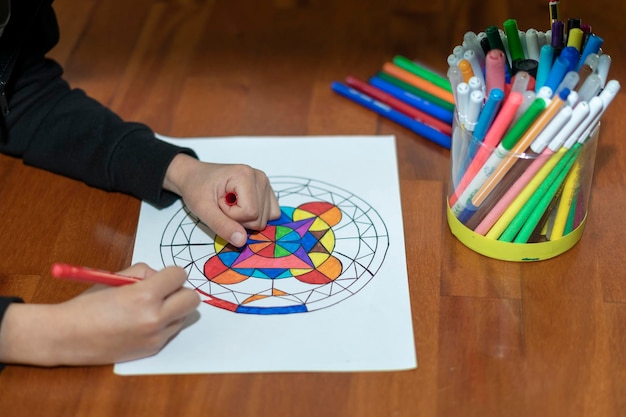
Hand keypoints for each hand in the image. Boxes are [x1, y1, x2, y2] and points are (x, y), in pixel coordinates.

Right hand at [0, 263, 199, 365]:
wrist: (67, 337)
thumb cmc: (88, 305)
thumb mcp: (116, 278)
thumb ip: (144, 274)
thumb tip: (161, 276)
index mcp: (145, 296)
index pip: (179, 276)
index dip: (171, 274)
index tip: (162, 276)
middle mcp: (155, 318)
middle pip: (192, 299)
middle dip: (180, 291)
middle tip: (164, 292)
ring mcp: (155, 337)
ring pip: (184, 316)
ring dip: (173, 309)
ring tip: (149, 308)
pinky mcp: (153, 349)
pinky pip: (171, 331)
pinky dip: (163, 325)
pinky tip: (142, 323)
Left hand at [163, 153, 280, 245]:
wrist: (195, 177)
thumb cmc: (196, 188)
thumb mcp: (202, 208)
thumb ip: (221, 225)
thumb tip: (242, 241)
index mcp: (245, 175)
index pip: (250, 213)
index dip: (231, 216)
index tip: (218, 203)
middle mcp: (260, 178)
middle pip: (259, 218)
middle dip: (238, 219)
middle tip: (222, 204)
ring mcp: (266, 185)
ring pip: (264, 220)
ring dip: (244, 219)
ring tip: (230, 204)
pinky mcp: (268, 193)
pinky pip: (271, 216)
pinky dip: (256, 218)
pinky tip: (241, 207)